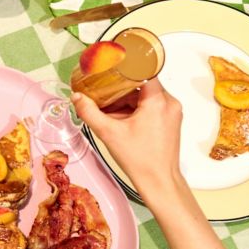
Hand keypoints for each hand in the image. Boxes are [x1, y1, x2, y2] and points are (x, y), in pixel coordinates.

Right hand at [74, 78, 185, 200]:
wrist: (159, 181)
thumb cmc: (140, 159)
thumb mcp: (108, 133)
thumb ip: (89, 112)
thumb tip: (76, 97)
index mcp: (158, 101)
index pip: (144, 70)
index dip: (126, 67)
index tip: (111, 67)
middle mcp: (169, 103)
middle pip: (142, 84)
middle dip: (120, 90)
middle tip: (101, 94)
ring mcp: (172, 112)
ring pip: (145, 96)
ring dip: (126, 101)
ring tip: (107, 111)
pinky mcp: (170, 121)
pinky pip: (151, 107)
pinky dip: (135, 110)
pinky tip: (120, 120)